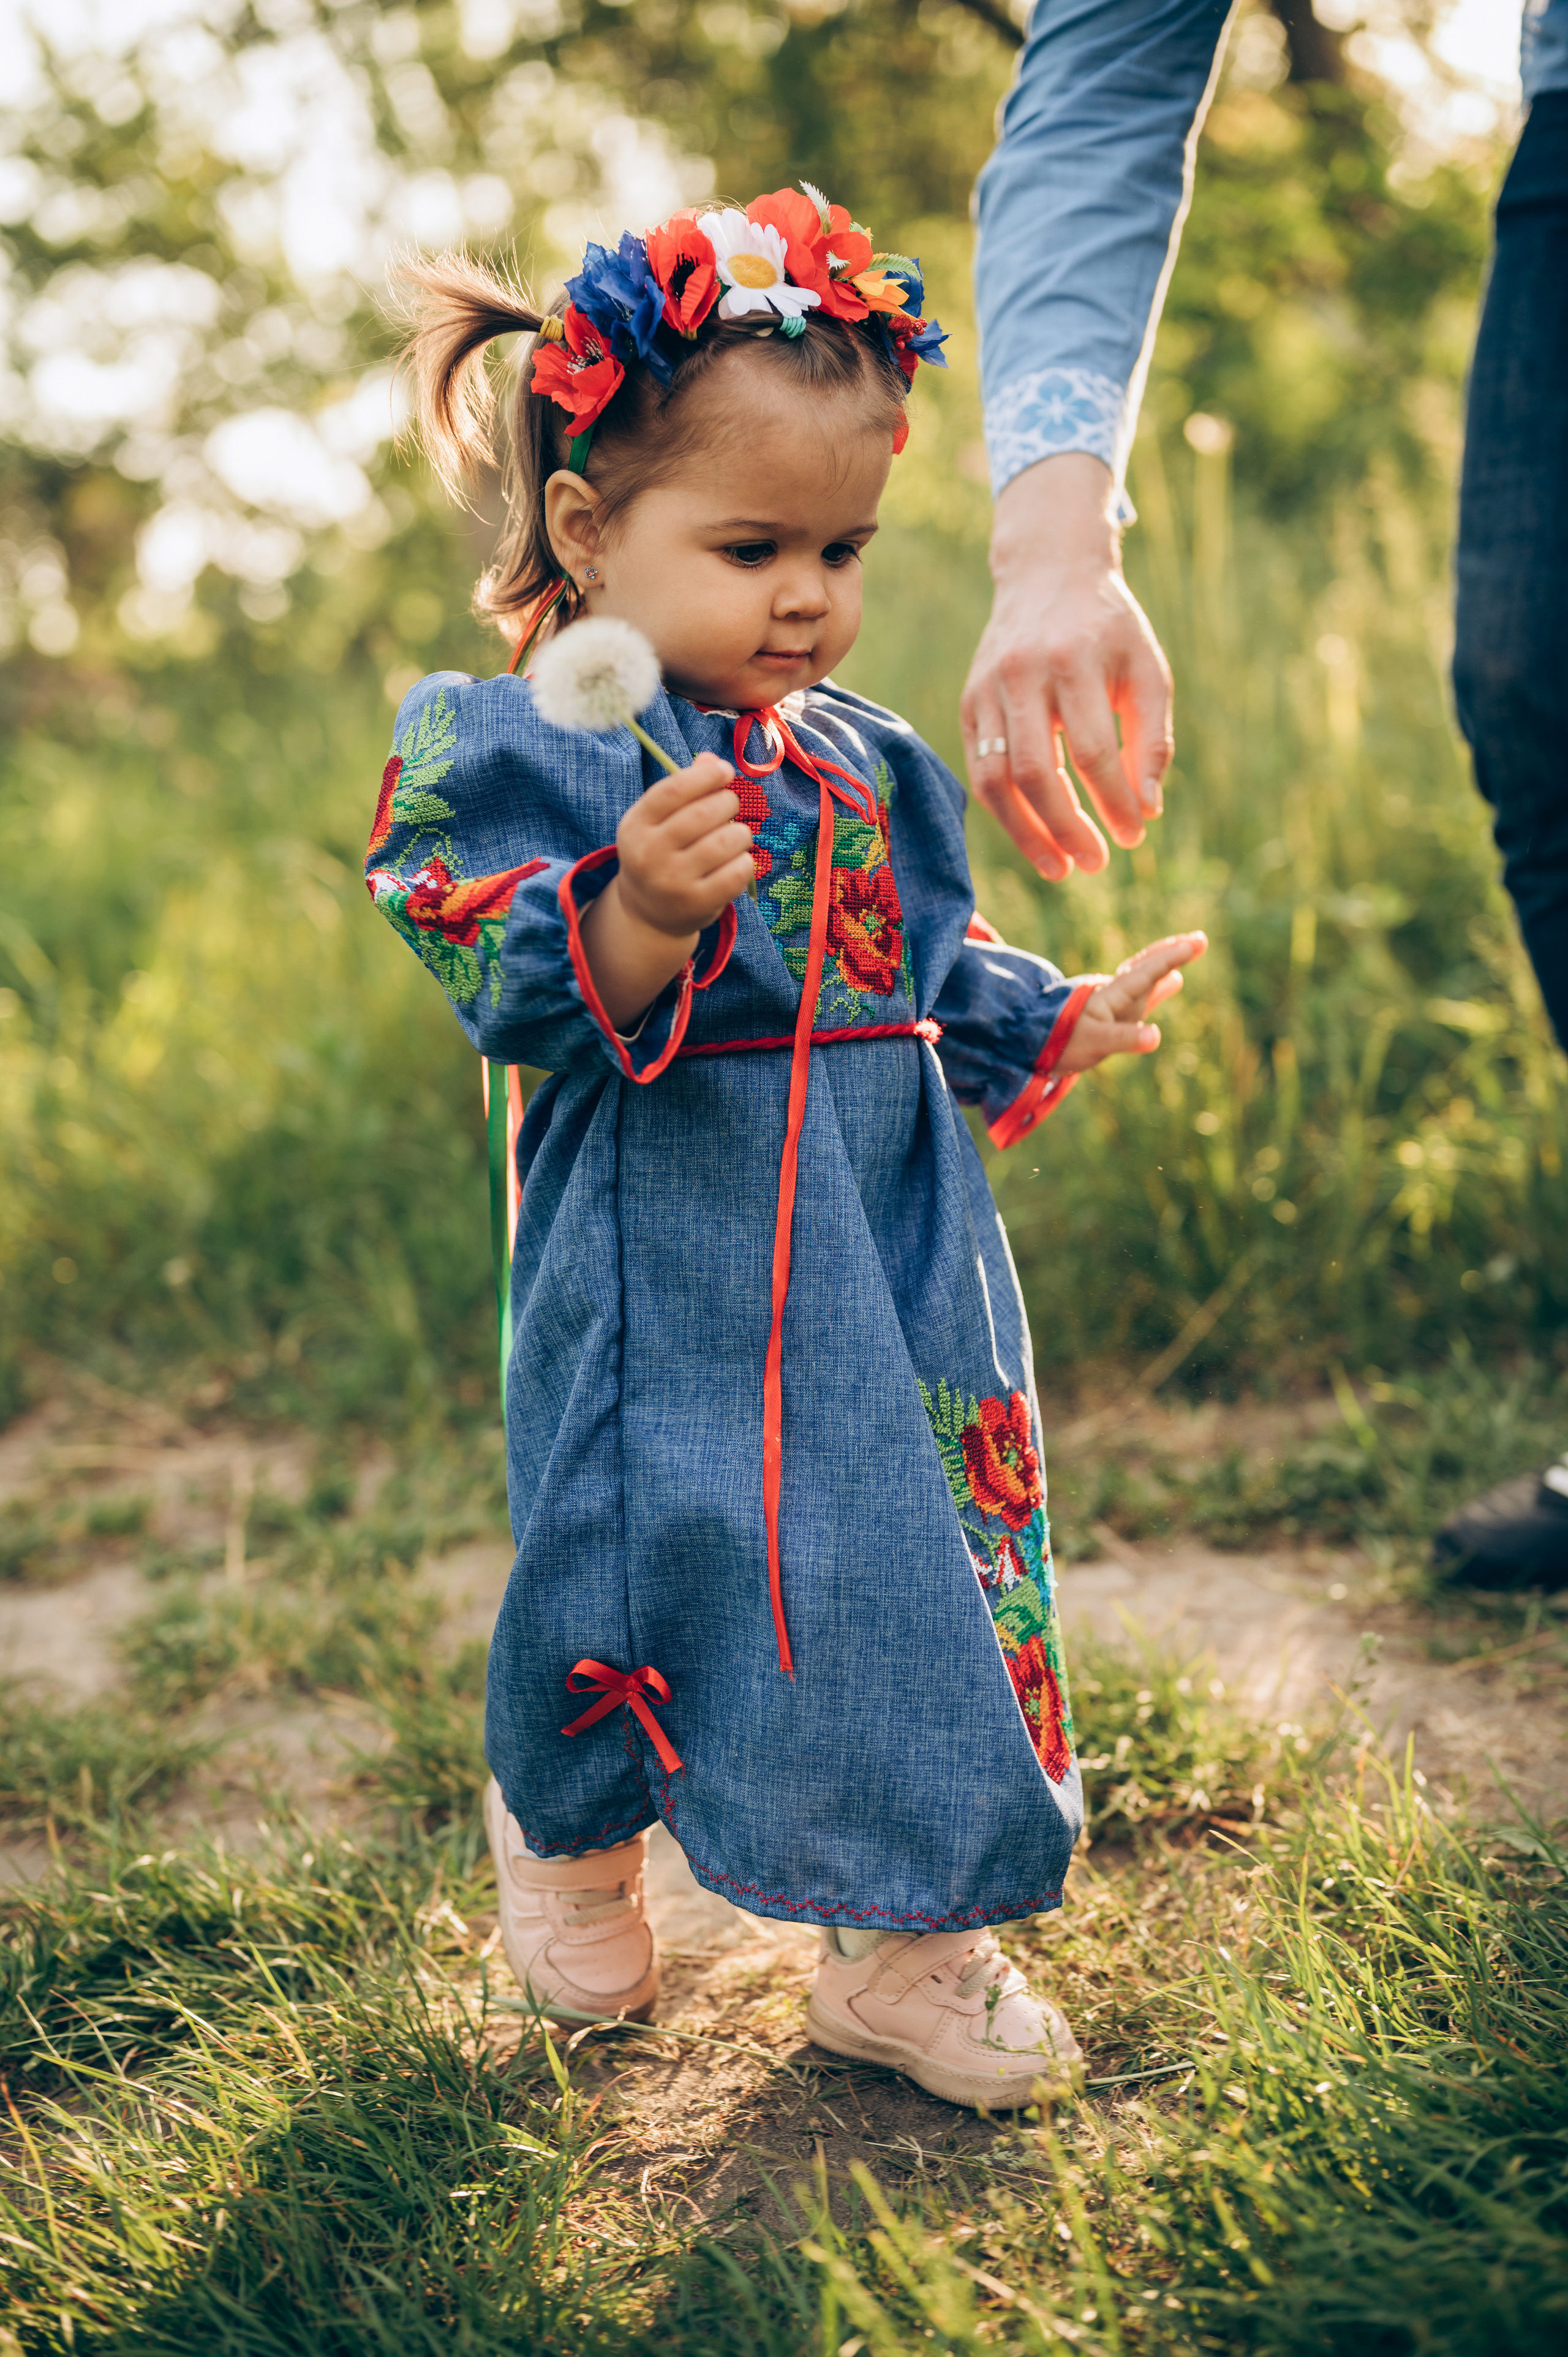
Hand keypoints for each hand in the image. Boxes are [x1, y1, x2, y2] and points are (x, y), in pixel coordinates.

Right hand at [579, 752, 753, 1029]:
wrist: (648, 914)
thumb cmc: (661, 853)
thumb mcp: (659, 820)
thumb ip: (685, 787)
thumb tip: (714, 761)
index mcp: (636, 825)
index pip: (673, 790)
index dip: (705, 776)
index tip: (725, 771)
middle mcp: (650, 854)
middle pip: (704, 813)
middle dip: (727, 802)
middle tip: (729, 805)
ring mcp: (673, 882)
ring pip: (727, 841)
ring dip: (740, 832)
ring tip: (734, 836)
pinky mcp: (698, 904)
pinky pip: (739, 871)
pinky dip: (745, 861)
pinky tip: (737, 862)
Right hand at [960, 454, 1173, 880]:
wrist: (1048, 573)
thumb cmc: (1109, 630)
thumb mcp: (1148, 670)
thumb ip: (1152, 738)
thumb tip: (1147, 809)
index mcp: (1075, 661)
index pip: (1093, 751)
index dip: (1115, 802)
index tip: (1135, 834)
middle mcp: (1023, 674)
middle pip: (1035, 771)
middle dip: (1067, 828)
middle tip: (1096, 864)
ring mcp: (987, 689)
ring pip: (996, 779)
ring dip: (1027, 834)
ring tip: (1060, 868)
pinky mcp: (969, 703)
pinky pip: (980, 770)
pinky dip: (1006, 812)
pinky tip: (1034, 836)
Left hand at [1055, 932, 1207, 1074]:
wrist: (1033, 1042)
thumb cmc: (1064, 1042)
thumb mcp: (1095, 1042)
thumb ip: (1124, 1038)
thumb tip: (1155, 1037)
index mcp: (1112, 995)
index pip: (1146, 973)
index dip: (1170, 959)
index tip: (1195, 943)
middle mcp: (1115, 993)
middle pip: (1147, 966)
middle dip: (1172, 952)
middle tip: (1199, 939)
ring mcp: (1114, 1000)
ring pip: (1145, 974)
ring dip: (1166, 962)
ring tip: (1186, 950)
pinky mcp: (1112, 1011)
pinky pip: (1142, 990)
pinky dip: (1158, 982)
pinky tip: (1171, 983)